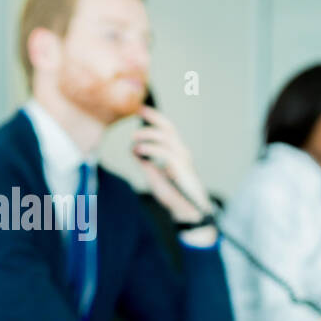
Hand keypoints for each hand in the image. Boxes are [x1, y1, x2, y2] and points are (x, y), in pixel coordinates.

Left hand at [131, 104, 213, 227]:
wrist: (187, 211)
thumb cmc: (173, 194)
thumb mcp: (154, 176)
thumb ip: (145, 162)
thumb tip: (133, 149)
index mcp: (176, 152)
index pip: (166, 129)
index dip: (154, 117)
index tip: (140, 109)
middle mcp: (181, 152)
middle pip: (168, 128)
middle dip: (153, 117)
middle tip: (138, 111)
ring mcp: (182, 159)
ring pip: (166, 137)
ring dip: (147, 135)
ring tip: (133, 138)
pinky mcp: (181, 168)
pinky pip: (165, 152)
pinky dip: (150, 148)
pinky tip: (139, 149)